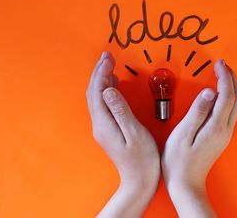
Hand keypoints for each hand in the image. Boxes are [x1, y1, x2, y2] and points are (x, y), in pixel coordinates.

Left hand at [86, 51, 159, 217]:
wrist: (139, 181)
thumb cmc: (142, 159)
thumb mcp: (134, 133)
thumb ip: (121, 110)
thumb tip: (109, 90)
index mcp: (104, 123)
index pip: (98, 91)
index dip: (102, 72)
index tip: (109, 58)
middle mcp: (100, 124)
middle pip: (94, 92)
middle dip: (99, 72)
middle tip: (108, 56)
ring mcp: (103, 127)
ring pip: (97, 97)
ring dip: (102, 79)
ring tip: (110, 65)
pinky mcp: (108, 129)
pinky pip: (103, 104)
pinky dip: (106, 90)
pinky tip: (113, 85)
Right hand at [162, 59, 236, 217]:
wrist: (186, 184)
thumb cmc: (178, 161)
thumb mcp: (182, 134)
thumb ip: (197, 112)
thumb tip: (208, 92)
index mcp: (216, 126)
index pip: (226, 94)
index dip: (224, 76)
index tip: (218, 63)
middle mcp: (225, 129)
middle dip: (231, 78)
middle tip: (222, 65)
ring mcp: (225, 133)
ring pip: (236, 104)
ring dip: (232, 87)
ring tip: (222, 75)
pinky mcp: (221, 136)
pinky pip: (231, 111)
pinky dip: (229, 97)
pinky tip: (219, 94)